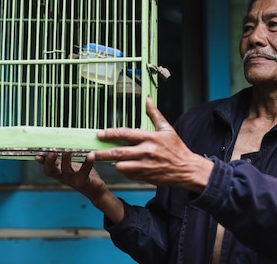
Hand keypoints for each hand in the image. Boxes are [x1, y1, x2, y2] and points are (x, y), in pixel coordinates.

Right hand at [35, 153, 124, 222]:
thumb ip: (66, 159)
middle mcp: (64, 177)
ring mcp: (73, 180)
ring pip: (66, 170)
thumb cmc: (84, 175)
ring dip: (66, 159)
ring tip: (68, 150)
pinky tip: (90, 155)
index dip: (42, 162)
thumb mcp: (72, 167)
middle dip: (49, 161)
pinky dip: (87, 163)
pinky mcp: (84, 182)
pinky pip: (84, 171)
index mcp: (60, 173)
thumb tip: (61, 144)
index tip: (37, 155)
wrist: (96, 191)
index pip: (47, 167)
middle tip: (51, 152)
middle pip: (51, 171)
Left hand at [87, 97, 213, 191]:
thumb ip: (154, 114)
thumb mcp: (167, 129)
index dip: (110, 134)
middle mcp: (145, 152)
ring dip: (114, 163)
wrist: (186, 169)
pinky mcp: (145, 177)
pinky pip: (128, 175)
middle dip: (101, 154)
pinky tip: (126, 166)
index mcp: (149, 138)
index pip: (125, 134)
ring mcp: (144, 166)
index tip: (99, 134)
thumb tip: (148, 100)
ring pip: (121, 166)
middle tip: (90, 154)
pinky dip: (125, 170)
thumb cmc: (177, 148)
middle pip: (118, 153)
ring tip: (110, 160)